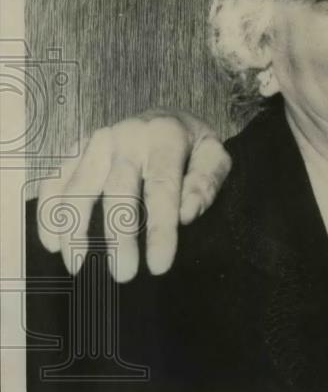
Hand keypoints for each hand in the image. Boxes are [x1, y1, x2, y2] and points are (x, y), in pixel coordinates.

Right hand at [36, 109, 230, 280]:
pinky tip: (52, 243)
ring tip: (78, 266)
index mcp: (165, 137)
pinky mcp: (77, 148)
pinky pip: (55, 179)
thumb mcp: (215, 155)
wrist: (167, 116)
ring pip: (78, 188)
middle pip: (118, 192)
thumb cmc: (193, 145)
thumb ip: (206, 182)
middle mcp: (126, 136)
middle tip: (124, 275)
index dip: (159, 230)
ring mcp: (97, 141)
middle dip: (118, 237)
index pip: (162, 188)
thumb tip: (186, 215)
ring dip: (74, 229)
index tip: (158, 266)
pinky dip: (49, 211)